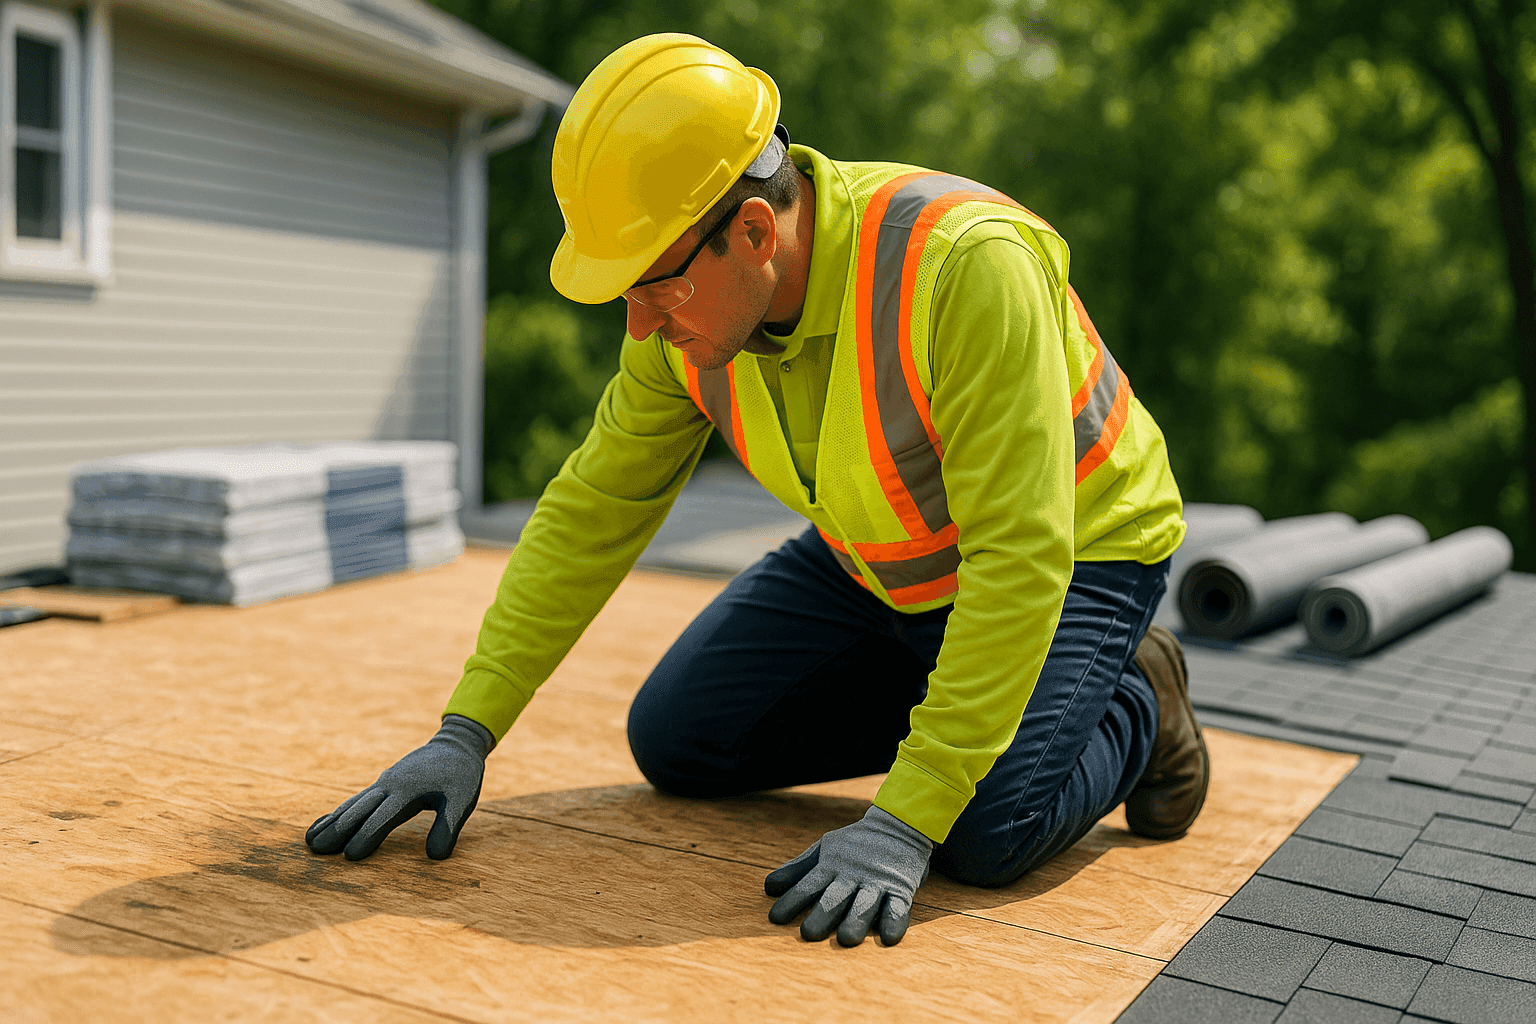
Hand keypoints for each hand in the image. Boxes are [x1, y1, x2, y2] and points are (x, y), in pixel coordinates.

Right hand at [305, 715, 493, 860]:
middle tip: (315, 851)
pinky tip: (325, 823)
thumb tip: (436, 858)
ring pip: (353, 805)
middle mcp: (389, 786)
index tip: (349, 857)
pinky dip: (339, 812)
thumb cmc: (461, 775)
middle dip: (337, 831)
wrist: (456, 744)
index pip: (383, 817)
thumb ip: (449, 827)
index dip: (367, 837)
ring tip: (309, 841)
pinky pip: (356, 800)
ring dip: (332, 822)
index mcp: (408, 791)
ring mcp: (383, 784)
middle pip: (359, 810)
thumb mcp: (462, 800)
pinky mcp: (382, 785)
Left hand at [764, 805, 932, 946]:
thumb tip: (768, 887)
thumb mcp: (825, 850)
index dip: (792, 901)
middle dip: (822, 915)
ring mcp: (877, 882)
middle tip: (808, 933)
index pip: (808, 885)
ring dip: (856, 921)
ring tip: (846, 939)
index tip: (775, 918)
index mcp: (832, 866)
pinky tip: (889, 937)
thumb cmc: (856, 844)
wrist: (899, 824)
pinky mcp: (901, 888)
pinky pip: (898, 907)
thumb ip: (798, 869)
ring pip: (865, 904)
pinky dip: (894, 921)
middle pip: (835, 897)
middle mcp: (853, 875)